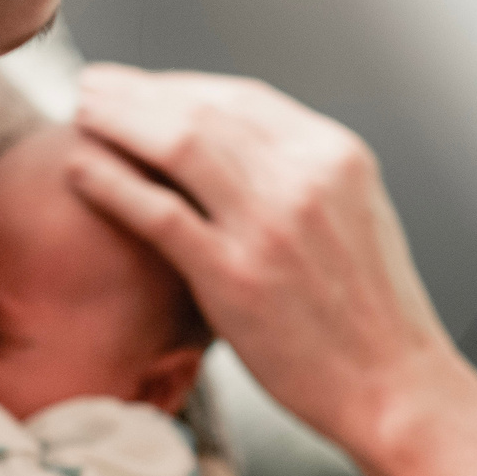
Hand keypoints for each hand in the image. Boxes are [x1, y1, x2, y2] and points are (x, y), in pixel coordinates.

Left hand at [68, 64, 455, 453]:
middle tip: (93, 86)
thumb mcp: (354, 218)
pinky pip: (159, 213)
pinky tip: (81, 169)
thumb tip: (239, 148)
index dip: (180, 86)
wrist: (395, 389)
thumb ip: (302, 178)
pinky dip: (113, 184)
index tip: (140, 88)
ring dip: (118, 122)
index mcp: (336, 157)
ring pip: (177, 145)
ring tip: (81, 113)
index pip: (243, 98)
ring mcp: (269, 226)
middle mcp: (306, 179)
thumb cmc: (370, 317)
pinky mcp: (236, 277)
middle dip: (138, 93)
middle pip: (202, 110)